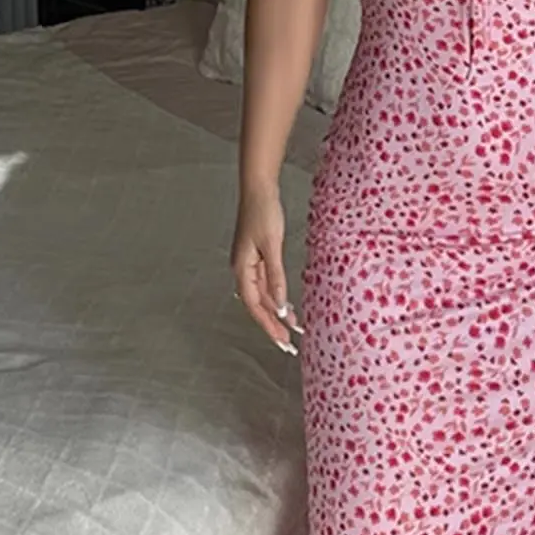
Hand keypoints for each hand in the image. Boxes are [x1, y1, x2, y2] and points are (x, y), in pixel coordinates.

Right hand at [231, 185, 300, 353]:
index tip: (281, 340)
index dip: (267, 324)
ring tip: (292, 329)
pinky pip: (266, 283)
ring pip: (263, 295)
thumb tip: (278, 305)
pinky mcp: (257, 256)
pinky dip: (277, 296)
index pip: (254, 304)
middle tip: (288, 345)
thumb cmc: (263, 213)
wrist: (259, 189)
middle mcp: (242, 268)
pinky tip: (286, 306)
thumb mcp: (272, 246)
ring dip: (276, 312)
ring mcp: (249, 263)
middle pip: (257, 304)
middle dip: (272, 325)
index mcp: (242, 268)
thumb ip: (275, 277)